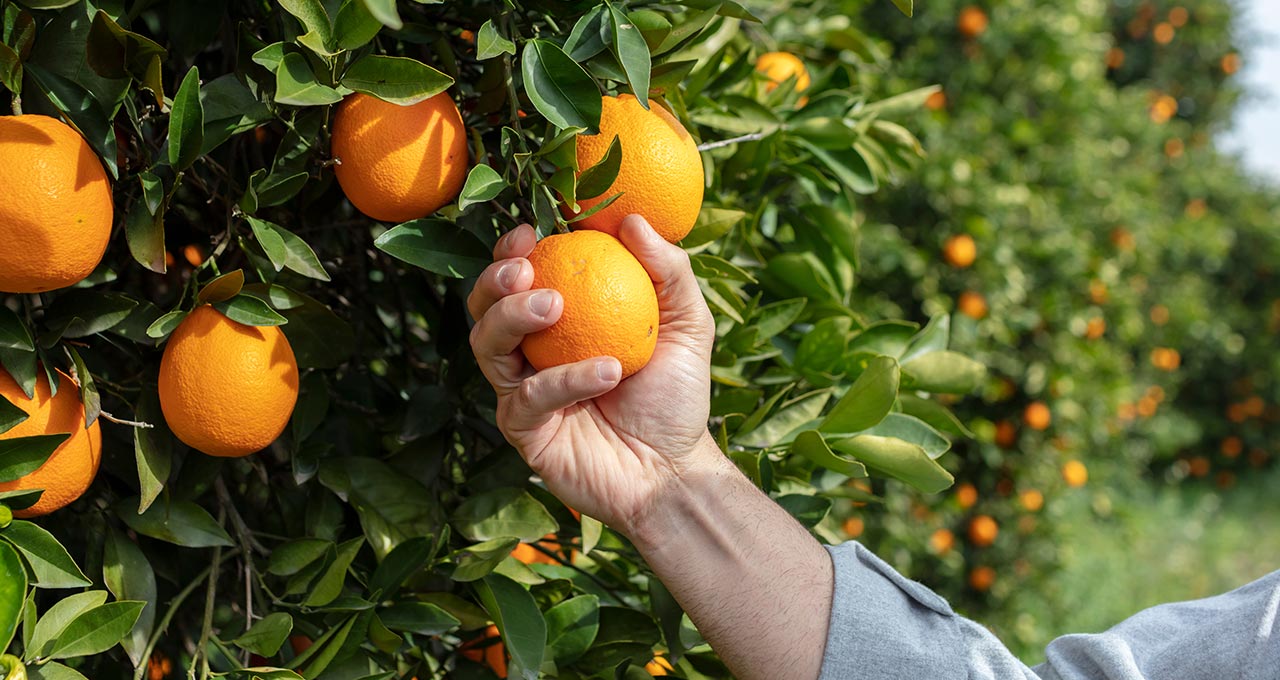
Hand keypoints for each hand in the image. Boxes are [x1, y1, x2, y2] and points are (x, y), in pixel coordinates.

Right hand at [467, 215, 718, 534]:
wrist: (674, 470)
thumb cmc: (676, 394)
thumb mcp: (687, 323)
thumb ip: (668, 270)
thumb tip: (632, 221)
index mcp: (559, 323)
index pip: (519, 278)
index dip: (512, 250)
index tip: (533, 231)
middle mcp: (530, 354)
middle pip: (484, 308)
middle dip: (494, 280)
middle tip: (526, 269)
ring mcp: (522, 393)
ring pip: (487, 347)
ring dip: (514, 318)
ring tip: (555, 305)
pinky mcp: (524, 432)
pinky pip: (527, 398)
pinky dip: (565, 380)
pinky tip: (607, 371)